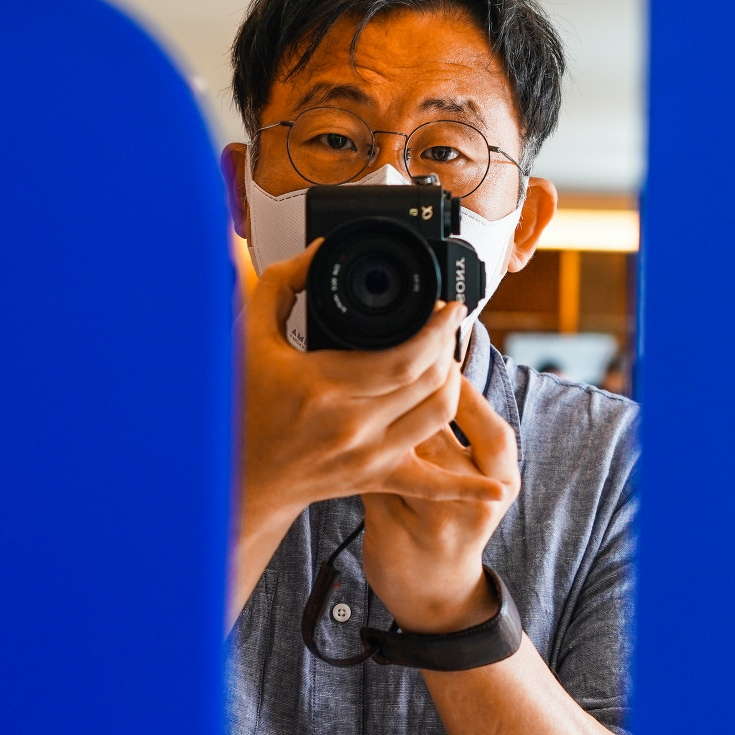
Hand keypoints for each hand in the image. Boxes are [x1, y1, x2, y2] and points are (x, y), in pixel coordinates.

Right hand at [230, 244, 470, 620]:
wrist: (239, 473)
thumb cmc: (243, 406)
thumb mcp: (249, 335)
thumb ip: (280, 284)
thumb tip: (318, 249)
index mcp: (323, 387)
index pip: (405, 358)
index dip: (439, 328)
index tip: (449, 306)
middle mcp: (351, 426)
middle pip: (430, 382)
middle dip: (449, 345)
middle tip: (449, 322)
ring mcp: (367, 457)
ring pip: (439, 416)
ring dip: (454, 382)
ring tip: (446, 358)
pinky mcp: (375, 478)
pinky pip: (431, 485)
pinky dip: (466, 485)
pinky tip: (495, 483)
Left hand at [361, 379, 519, 633]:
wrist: (437, 595)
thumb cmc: (455, 526)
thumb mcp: (480, 485)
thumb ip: (460, 435)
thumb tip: (435, 366)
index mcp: (499, 483)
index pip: (487, 425)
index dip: (460, 388)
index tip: (438, 356)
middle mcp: (469, 501)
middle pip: (436, 429)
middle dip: (411, 391)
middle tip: (389, 359)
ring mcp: (429, 517)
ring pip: (400, 449)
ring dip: (379, 416)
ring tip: (362, 388)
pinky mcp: (390, 526)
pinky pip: (370, 474)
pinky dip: (358, 449)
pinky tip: (346, 431)